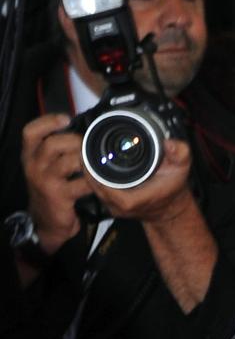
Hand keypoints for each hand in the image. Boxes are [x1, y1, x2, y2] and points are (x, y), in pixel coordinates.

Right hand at [20, 113, 92, 252]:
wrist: (47, 220)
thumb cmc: (52, 187)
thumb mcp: (47, 166)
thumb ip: (58, 148)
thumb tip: (86, 127)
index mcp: (30, 155)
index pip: (30, 132)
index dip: (48, 122)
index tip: (66, 119)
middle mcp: (33, 166)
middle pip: (52, 144)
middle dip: (75, 141)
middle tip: (88, 145)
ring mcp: (45, 182)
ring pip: (69, 161)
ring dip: (87, 160)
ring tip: (95, 162)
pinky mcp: (58, 196)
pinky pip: (82, 182)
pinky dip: (94, 180)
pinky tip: (99, 180)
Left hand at [90, 138, 196, 225]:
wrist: (171, 207)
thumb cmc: (173, 188)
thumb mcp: (182, 168)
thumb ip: (180, 153)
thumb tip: (170, 144)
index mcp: (132, 200)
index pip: (103, 187)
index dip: (92, 173)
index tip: (87, 156)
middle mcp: (120, 206)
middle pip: (94, 186)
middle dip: (87, 168)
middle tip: (83, 149)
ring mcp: (114, 207)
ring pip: (94, 189)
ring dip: (89, 172)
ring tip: (85, 154)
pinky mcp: (112, 204)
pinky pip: (98, 190)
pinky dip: (94, 178)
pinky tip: (92, 164)